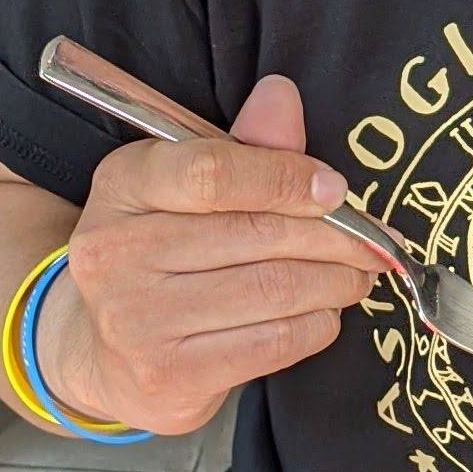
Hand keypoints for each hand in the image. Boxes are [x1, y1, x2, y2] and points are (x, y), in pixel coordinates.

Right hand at [33, 74, 382, 438]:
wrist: (101, 351)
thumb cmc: (158, 255)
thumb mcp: (184, 187)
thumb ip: (241, 147)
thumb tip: (282, 96)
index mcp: (123, 184)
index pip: (213, 172)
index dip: (288, 178)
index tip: (336, 191)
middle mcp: (118, 252)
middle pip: (257, 235)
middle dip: (334, 238)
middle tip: (371, 242)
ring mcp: (137, 320)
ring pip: (274, 290)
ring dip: (335, 282)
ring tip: (355, 275)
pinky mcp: (169, 375)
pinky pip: (274, 343)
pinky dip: (316, 325)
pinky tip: (322, 313)